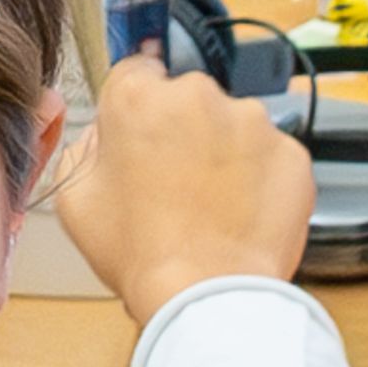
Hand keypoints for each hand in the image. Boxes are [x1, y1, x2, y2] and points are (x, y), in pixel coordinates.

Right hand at [53, 47, 313, 331]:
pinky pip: (270, 156)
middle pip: (188, 99)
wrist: (207, 294)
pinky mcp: (291, 152)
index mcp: (139, 98)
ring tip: (210, 207)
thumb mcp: (76, 199)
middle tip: (174, 185)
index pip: (136, 72)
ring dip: (224, 153)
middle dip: (182, 131)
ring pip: (234, 125)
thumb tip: (105, 134)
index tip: (143, 136)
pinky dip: (259, 178)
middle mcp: (199, 96)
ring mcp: (252, 122)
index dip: (137, 108)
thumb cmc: (140, 253)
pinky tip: (240, 214)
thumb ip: (87, 147)